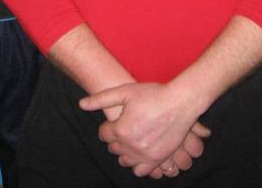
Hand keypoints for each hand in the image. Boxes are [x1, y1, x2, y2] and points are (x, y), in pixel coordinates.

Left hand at [81, 82, 208, 177]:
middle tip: (124, 129)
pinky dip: (138, 164)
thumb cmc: (152, 94)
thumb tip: (81, 104)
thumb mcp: (125, 91)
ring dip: (125, 152)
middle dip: (116, 139)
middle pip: (114, 148)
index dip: (108, 127)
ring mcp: (145, 155)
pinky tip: (141, 152)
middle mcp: (131, 145)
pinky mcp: (158, 159)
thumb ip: (101, 99)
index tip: (115, 122)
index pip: (104, 135)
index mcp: (121, 130)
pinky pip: (141, 170)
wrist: (180, 102)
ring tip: (132, 140)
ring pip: (126, 161)